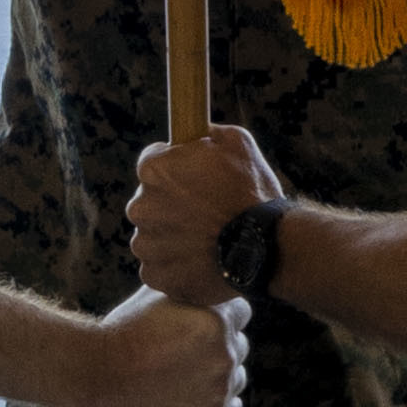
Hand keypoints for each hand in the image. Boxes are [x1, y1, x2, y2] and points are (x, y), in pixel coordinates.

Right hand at [75, 284, 244, 406]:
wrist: (99, 374)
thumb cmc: (124, 331)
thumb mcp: (158, 295)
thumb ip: (191, 290)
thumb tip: (205, 281)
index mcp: (217, 319)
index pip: (241, 313)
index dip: (219, 316)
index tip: (197, 325)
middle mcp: (226, 352)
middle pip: (239, 345)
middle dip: (217, 347)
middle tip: (184, 352)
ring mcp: (221, 386)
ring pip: (235, 377)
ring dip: (216, 375)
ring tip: (181, 375)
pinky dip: (215, 404)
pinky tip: (190, 396)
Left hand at [129, 119, 280, 303]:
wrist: (266, 248)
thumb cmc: (252, 192)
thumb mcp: (237, 142)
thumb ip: (207, 133)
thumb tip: (197, 131)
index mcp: (154, 170)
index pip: (152, 163)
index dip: (176, 169)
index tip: (194, 179)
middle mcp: (141, 206)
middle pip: (150, 201)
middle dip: (171, 204)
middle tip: (204, 212)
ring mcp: (146, 244)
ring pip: (152, 236)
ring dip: (172, 236)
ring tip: (206, 240)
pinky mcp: (155, 274)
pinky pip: (158, 266)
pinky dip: (175, 265)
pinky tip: (201, 260)